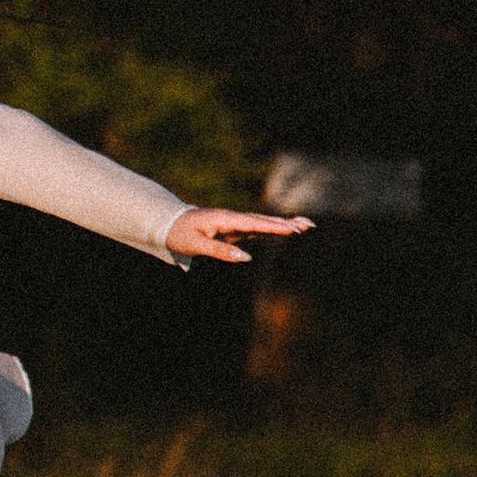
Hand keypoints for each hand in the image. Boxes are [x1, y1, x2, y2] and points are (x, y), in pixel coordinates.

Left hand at [167, 208, 313, 266]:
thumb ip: (220, 251)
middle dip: (286, 223)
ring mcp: (234, 223)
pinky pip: (256, 228)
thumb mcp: (196, 245)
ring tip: (305, 225)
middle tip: (309, 225)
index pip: (254, 223)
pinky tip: (284, 228)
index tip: (293, 229)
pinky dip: (271, 228)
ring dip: (283, 224)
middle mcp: (232, 219)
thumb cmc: (179, 234)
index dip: (274, 227)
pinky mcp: (233, 229)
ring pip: (262, 223)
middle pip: (263, 221)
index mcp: (225, 220)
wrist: (167, 223)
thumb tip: (247, 258)